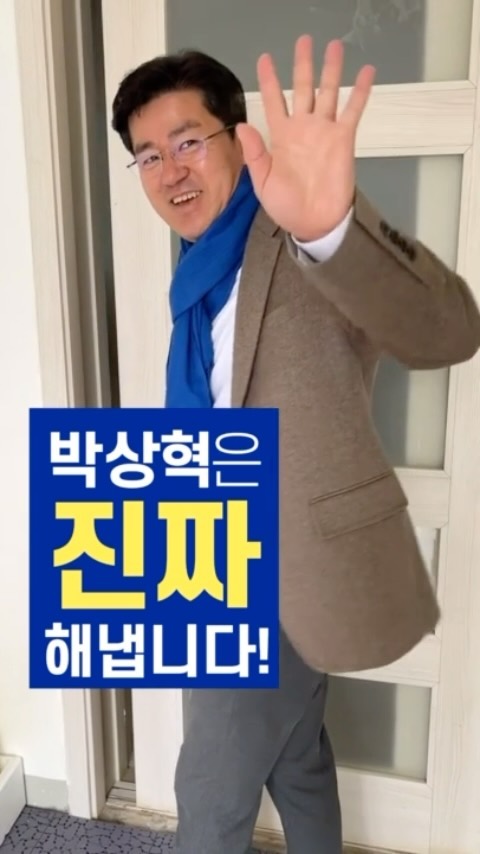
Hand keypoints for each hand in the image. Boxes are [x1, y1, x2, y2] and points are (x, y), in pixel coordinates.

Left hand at [236, 36, 374, 241]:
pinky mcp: (343, 139)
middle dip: (303, 64)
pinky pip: (353, 110)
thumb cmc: (286, 206)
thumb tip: (242, 125)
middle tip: (304, 40)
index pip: (274, 101)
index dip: (269, 80)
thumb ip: (254, 153)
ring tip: (334, 46)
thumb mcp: (262, 182)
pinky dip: (360, 91)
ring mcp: (324, 131)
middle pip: (303, 88)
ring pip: (328, 92)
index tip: (265, 59)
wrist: (314, 222)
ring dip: (331, 69)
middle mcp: (303, 128)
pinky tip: (367, 71)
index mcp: (280, 137)